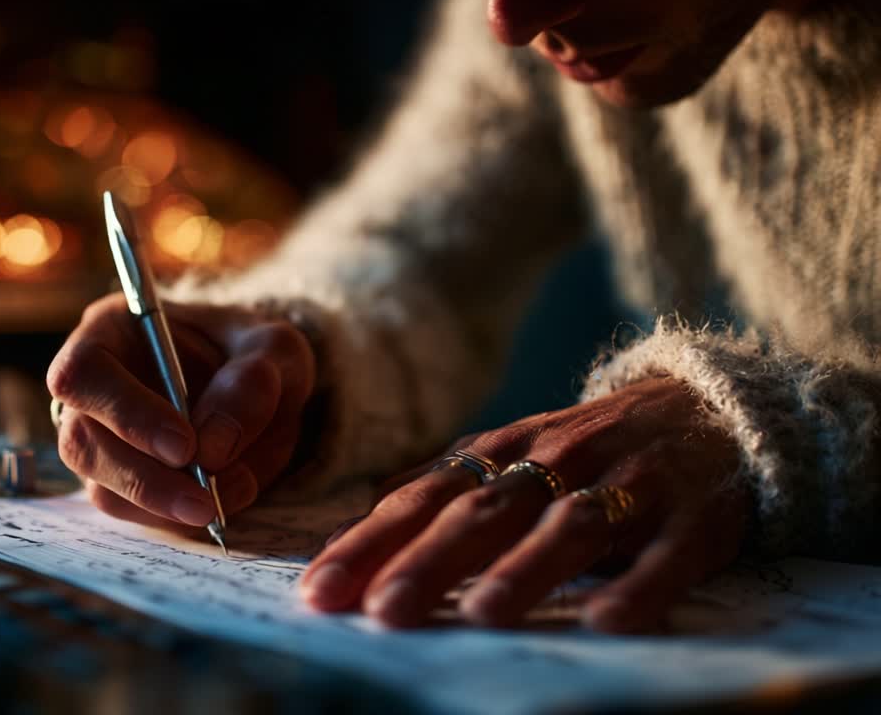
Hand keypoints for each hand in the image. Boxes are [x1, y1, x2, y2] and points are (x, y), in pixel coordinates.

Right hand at [48, 293, 314, 528]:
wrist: (260, 391)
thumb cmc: (254, 355)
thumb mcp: (273, 350)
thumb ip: (250, 384)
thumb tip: (212, 448)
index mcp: (109, 331)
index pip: (82, 373)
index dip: (126, 414)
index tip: (184, 446)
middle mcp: (90, 389)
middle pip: (81, 443)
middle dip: (145, 481)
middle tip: (205, 502)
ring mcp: (97, 441)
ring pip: (103, 490)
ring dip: (162, 506)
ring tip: (219, 502)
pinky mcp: (118, 485)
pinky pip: (132, 515)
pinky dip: (174, 519)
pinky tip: (215, 503)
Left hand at [299, 377, 749, 632]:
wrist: (710, 408)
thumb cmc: (589, 449)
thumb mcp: (511, 452)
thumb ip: (443, 485)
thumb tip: (358, 522)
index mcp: (502, 450)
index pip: (422, 499)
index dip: (370, 544)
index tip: (319, 591)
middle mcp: (556, 460)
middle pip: (482, 511)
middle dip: (428, 562)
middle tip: (380, 613)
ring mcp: (627, 484)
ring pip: (568, 526)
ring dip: (524, 570)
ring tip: (481, 615)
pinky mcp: (692, 515)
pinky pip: (666, 553)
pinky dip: (640, 585)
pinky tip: (609, 621)